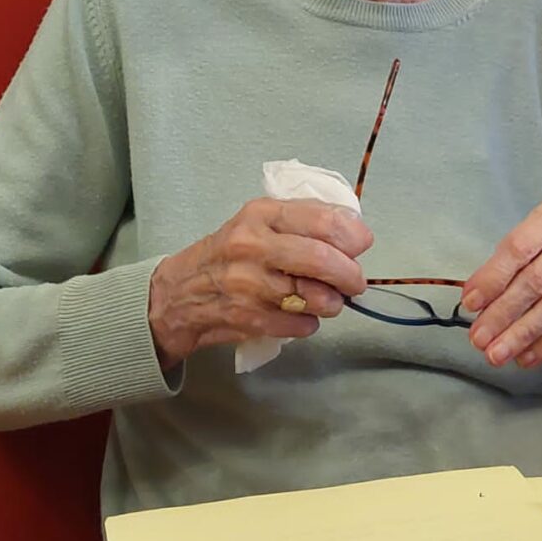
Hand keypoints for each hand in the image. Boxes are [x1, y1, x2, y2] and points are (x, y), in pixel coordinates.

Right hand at [148, 199, 372, 369]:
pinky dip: (309, 323)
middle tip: (356, 281)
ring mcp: (249, 286)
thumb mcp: (258, 221)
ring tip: (329, 299)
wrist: (179, 293)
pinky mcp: (249, 319)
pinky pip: (301, 325)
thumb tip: (353, 225)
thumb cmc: (228, 252)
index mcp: (261, 214)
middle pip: (322, 260)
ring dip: (333, 303)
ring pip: (316, 298)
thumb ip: (302, 218)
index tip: (362, 244)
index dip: (353, 235)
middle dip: (351, 274)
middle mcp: (253, 246)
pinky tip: (300, 314)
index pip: (322, 220)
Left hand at [461, 200, 541, 369]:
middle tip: (479, 338)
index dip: (493, 278)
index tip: (471, 304)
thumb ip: (504, 266)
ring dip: (522, 334)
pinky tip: (525, 357)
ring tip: (497, 354)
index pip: (519, 248)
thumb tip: (474, 302)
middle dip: (503, 313)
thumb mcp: (531, 243)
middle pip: (537, 280)